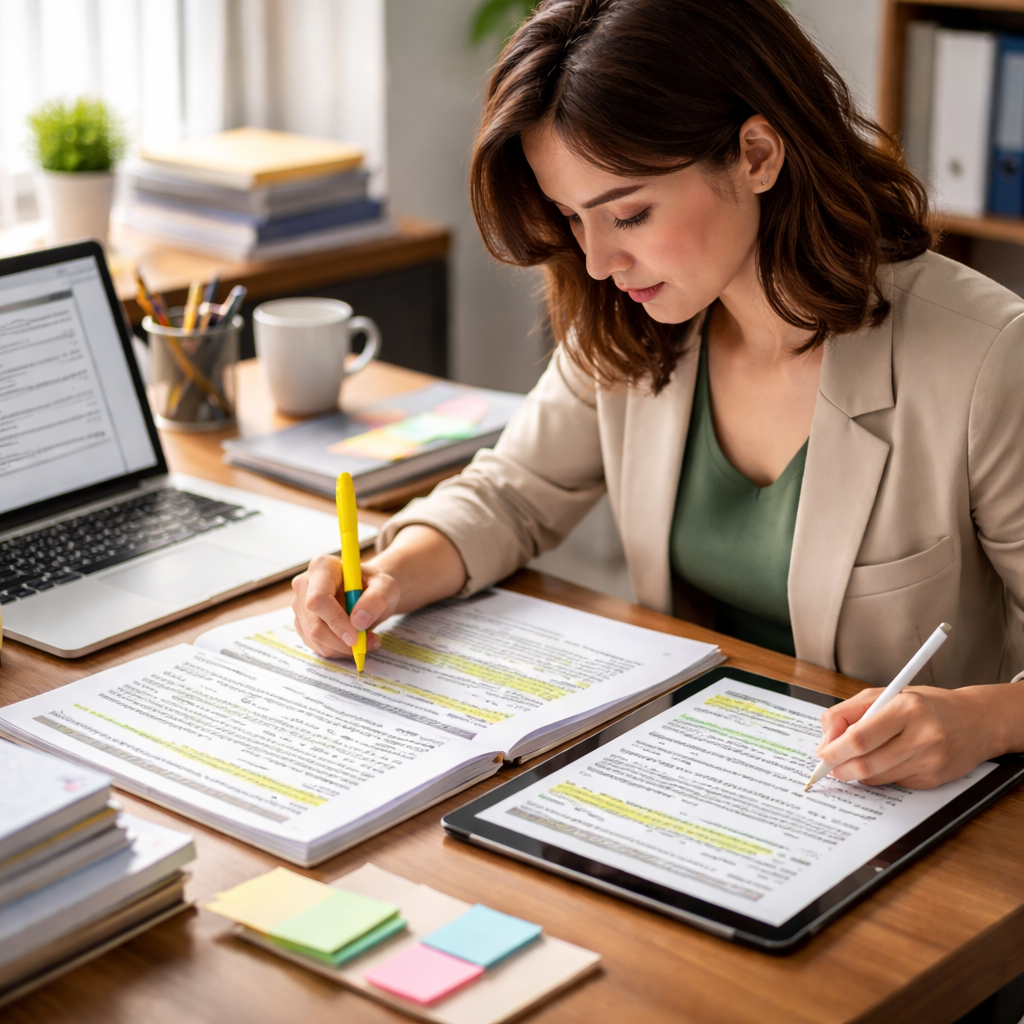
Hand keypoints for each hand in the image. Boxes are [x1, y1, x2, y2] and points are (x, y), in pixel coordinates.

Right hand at [291, 554, 398, 659]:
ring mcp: (300, 605)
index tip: (356, 636)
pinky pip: (316, 645)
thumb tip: (358, 621)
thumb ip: (376, 599)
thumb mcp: (386, 586)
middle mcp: (304, 584)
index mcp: (322, 567)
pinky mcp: (301, 622)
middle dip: (341, 641)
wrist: (367, 592)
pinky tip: (352, 641)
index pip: (318, 599)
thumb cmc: (374, 585)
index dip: (336, 621)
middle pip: (314, 624)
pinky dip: (337, 649)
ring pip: (315, 638)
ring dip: (342, 647)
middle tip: (366, 642)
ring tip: (365, 639)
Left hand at [815, 683, 1019, 788]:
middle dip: (839, 767)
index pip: (859, 738)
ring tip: (850, 762)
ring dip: (856, 773)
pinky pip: (893, 783)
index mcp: (906, 709)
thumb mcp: (885, 694)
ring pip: (876, 777)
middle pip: (865, 763)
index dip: (834, 749)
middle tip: (828, 765)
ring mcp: (930, 761)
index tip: (821, 754)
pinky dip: (878, 775)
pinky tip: (883, 761)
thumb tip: (826, 739)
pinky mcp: (934, 780)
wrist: (976, 722)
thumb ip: (849, 712)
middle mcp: (921, 736)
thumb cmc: (925, 705)